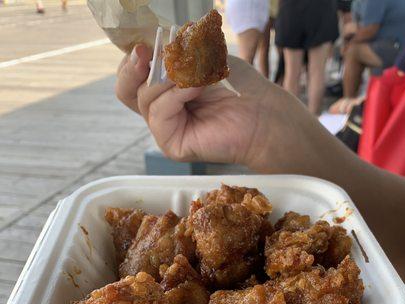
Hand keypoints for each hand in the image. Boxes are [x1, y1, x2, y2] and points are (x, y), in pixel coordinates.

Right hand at [115, 45, 303, 170]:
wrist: (262, 114)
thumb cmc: (238, 86)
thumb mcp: (203, 58)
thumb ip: (175, 53)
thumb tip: (149, 47)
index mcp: (165, 89)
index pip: (133, 73)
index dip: (132, 57)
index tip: (144, 41)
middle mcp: (161, 109)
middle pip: (125, 89)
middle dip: (132, 68)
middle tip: (146, 52)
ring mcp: (165, 128)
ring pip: (143, 98)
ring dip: (167, 79)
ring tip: (195, 74)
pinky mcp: (171, 144)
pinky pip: (159, 113)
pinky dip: (176, 95)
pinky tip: (196, 87)